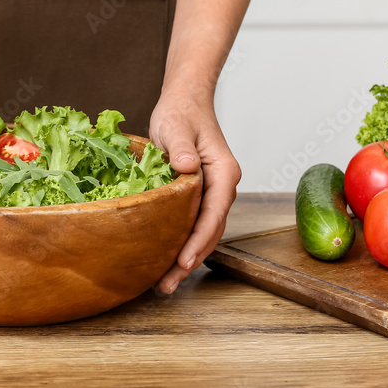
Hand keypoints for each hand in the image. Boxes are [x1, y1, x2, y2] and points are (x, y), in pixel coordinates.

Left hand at [149, 89, 240, 293]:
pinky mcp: (198, 197)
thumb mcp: (176, 126)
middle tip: (167, 284)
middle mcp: (222, 187)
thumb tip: (186, 166)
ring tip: (164, 284)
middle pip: (210, 231)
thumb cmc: (181, 112)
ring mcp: (212, 194)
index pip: (214, 213)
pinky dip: (181, 245)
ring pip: (203, 234)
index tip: (182, 260)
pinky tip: (164, 263)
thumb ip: (182, 145)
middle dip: (191, 260)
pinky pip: (192, 226)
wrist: (185, 103)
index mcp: (223, 172)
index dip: (199, 240)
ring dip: (186, 259)